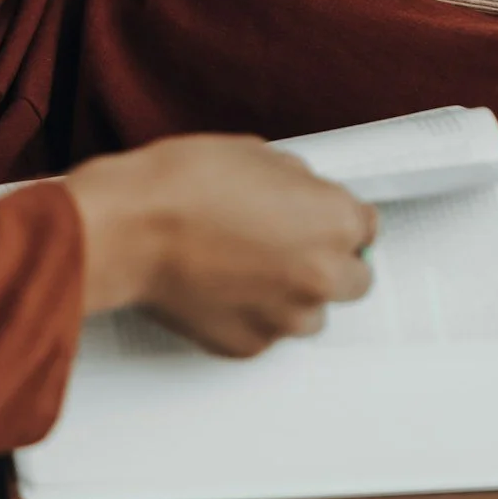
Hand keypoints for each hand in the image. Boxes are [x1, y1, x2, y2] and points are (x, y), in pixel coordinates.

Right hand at [62, 134, 376, 356]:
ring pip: (311, 313)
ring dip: (292, 294)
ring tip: (247, 267)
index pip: (368, 228)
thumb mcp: (254, 154)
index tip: (322, 220)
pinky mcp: (250, 344)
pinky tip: (222, 286)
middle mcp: (321, 275)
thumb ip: (295, 182)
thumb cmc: (181, 186)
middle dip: (329, 262)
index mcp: (333, 221)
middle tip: (290, 245)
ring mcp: (286, 316)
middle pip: (355, 280)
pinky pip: (266, 332)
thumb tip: (300, 193)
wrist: (129, 228)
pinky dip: (251, 314)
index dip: (338, 219)